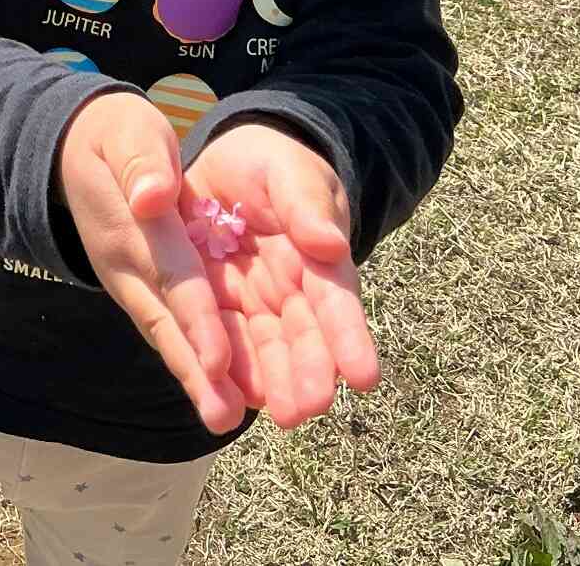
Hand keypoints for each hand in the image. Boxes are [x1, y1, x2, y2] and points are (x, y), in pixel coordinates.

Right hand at [57, 92, 245, 432]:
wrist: (70, 148)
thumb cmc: (112, 133)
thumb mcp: (127, 129)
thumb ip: (141, 160)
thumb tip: (153, 196)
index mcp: (132, 227)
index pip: (169, 276)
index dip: (195, 318)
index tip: (218, 360)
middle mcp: (127, 266)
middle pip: (166, 323)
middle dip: (195, 370)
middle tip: (224, 417)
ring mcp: (130, 282)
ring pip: (168, 334)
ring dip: (196, 378)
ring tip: (227, 419)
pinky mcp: (140, 287)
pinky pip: (170, 328)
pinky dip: (193, 360)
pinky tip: (225, 389)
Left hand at [182, 124, 379, 427]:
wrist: (224, 163)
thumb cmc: (272, 164)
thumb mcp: (292, 173)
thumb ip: (307, 205)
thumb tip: (331, 243)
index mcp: (317, 258)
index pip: (335, 301)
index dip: (348, 338)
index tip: (363, 377)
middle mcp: (291, 290)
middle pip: (302, 337)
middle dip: (307, 374)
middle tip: (306, 409)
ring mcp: (253, 302)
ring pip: (265, 349)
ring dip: (271, 383)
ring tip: (276, 415)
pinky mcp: (217, 305)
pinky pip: (222, 341)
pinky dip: (226, 371)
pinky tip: (226, 398)